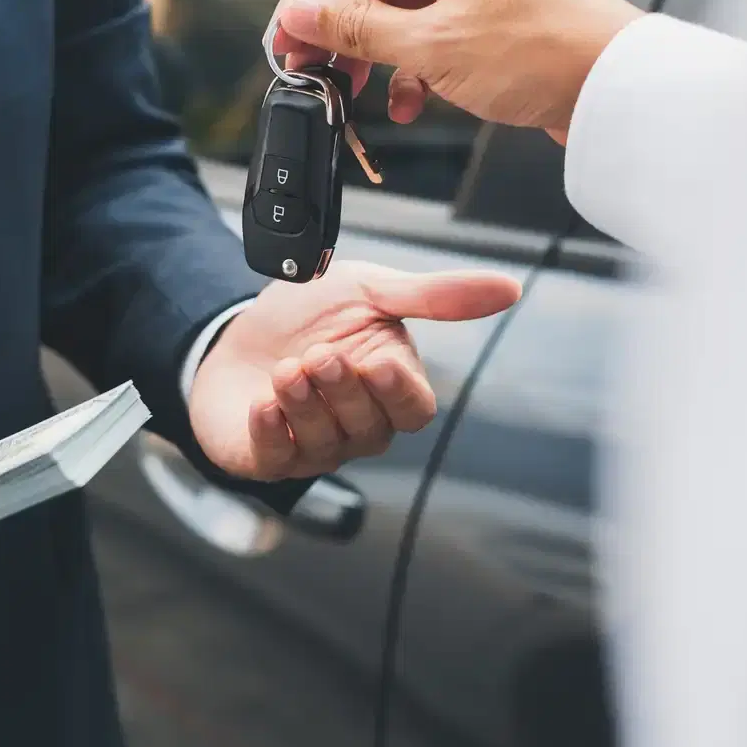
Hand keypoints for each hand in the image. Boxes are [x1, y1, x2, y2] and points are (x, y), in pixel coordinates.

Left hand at [190, 261, 520, 480]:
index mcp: (388, 387)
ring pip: (324, 444)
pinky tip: (262, 403)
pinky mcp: (266, 457)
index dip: (398, 392)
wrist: (236, 328)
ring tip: (285, 369)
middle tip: (319, 354)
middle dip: (343, 391)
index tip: (377, 363)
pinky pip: (275, 458)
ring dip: (304, 405)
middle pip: (370, 428)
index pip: (413, 409)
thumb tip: (510, 288)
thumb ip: (436, 295)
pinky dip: (269, 432)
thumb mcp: (371, 290)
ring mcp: (312, 445)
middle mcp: (356, 425)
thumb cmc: (311, 315)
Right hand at [271, 0, 642, 142]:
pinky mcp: (493, 24)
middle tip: (310, 75)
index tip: (282, 42)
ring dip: (375, 62)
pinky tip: (408, 106)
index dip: (309, 2)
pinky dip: (413, 74)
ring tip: (355, 98)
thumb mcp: (431, 46)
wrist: (617, 91)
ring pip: (401, 21)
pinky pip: (433, 42)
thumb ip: (357, 30)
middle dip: (340, 37)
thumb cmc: (541, 54)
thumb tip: (301, 16)